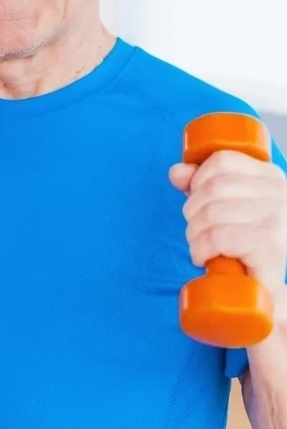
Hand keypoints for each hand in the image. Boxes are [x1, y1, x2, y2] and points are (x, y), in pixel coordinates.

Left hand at [170, 150, 286, 295]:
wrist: (263, 291)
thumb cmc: (243, 243)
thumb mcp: (223, 206)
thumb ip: (200, 184)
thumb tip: (177, 172)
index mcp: (270, 176)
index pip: (223, 160)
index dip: (199, 179)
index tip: (198, 202)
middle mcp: (280, 193)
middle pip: (212, 189)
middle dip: (192, 213)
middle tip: (198, 233)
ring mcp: (278, 219)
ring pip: (211, 213)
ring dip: (194, 235)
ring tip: (201, 247)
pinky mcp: (270, 246)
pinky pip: (219, 237)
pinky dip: (202, 248)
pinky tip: (204, 257)